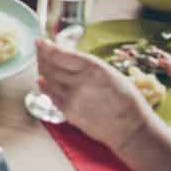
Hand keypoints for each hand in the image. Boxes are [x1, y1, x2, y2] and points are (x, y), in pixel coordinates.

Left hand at [35, 39, 155, 151]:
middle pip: (52, 65)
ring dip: (42, 69)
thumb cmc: (126, 99)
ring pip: (48, 79)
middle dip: (43, 55)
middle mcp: (80, 82)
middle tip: (40, 49)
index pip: (61, 55)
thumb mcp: (110, 73)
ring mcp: (72, 98)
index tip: (41, 41)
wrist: (130, 128)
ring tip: (41, 62)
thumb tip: (67, 56)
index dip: (47, 47)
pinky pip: (50, 95)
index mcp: (93, 69)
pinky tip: (41, 79)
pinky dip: (44, 85)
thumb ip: (87, 65)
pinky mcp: (68, 112)